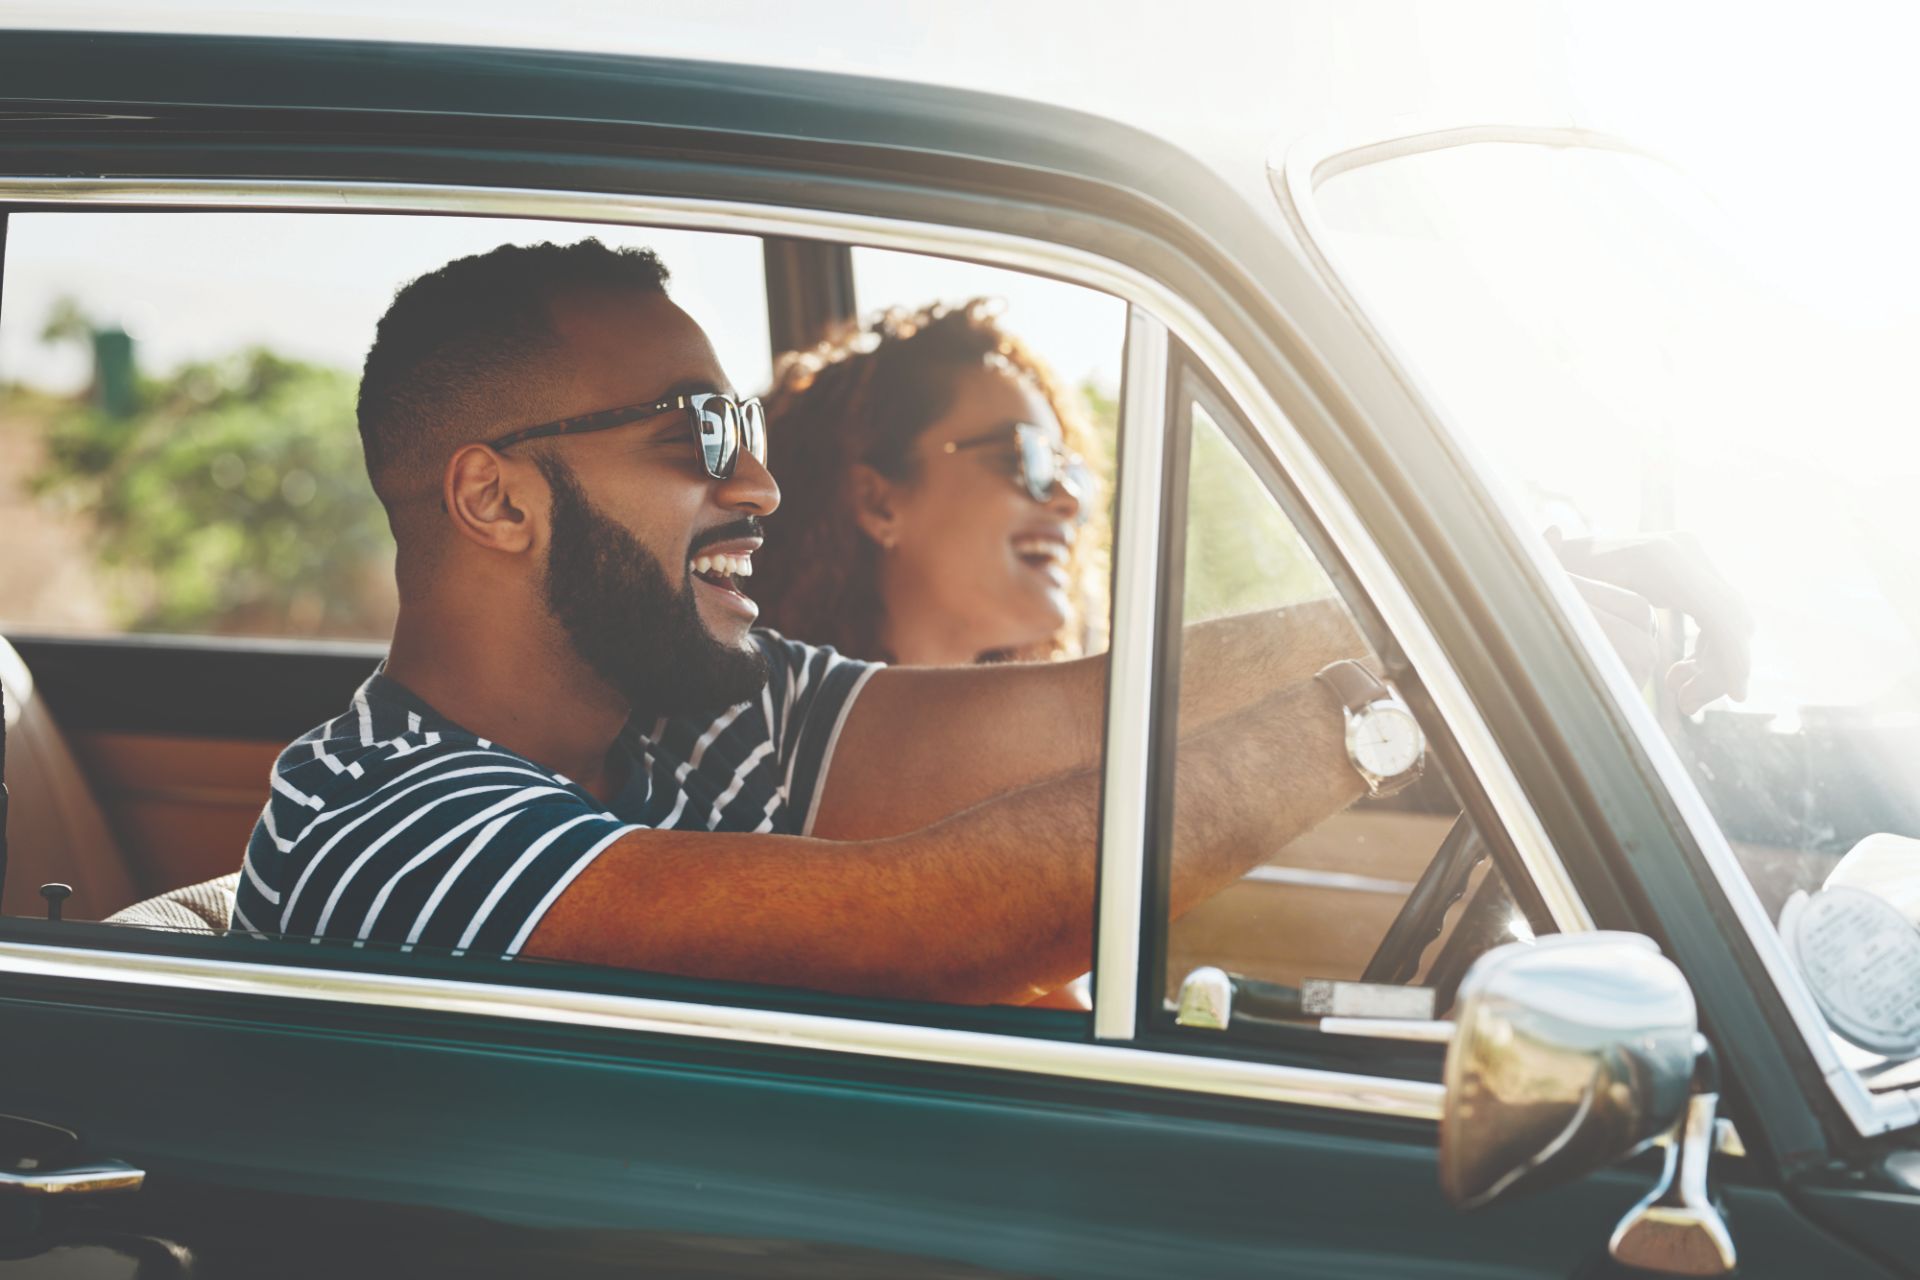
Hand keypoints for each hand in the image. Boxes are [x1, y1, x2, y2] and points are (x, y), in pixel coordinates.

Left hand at [1547, 529, 1753, 715]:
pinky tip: (1678, 676)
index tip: (1736, 697)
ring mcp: (1691, 556)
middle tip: (1685, 705)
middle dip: (1721, 669)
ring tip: (1680, 699)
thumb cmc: (1553, 575)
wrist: (1563, 553)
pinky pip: (1718, 615)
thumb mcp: (1550, 579)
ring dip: (1713, 664)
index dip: (1732, 656)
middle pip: (1731, 618)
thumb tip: (1552, 533)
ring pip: (1730, 620)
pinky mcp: (1693, 571)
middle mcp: (1682, 549)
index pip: (1718, 612)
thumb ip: (1547, 563)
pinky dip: (1708, 649)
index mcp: (1658, 558)